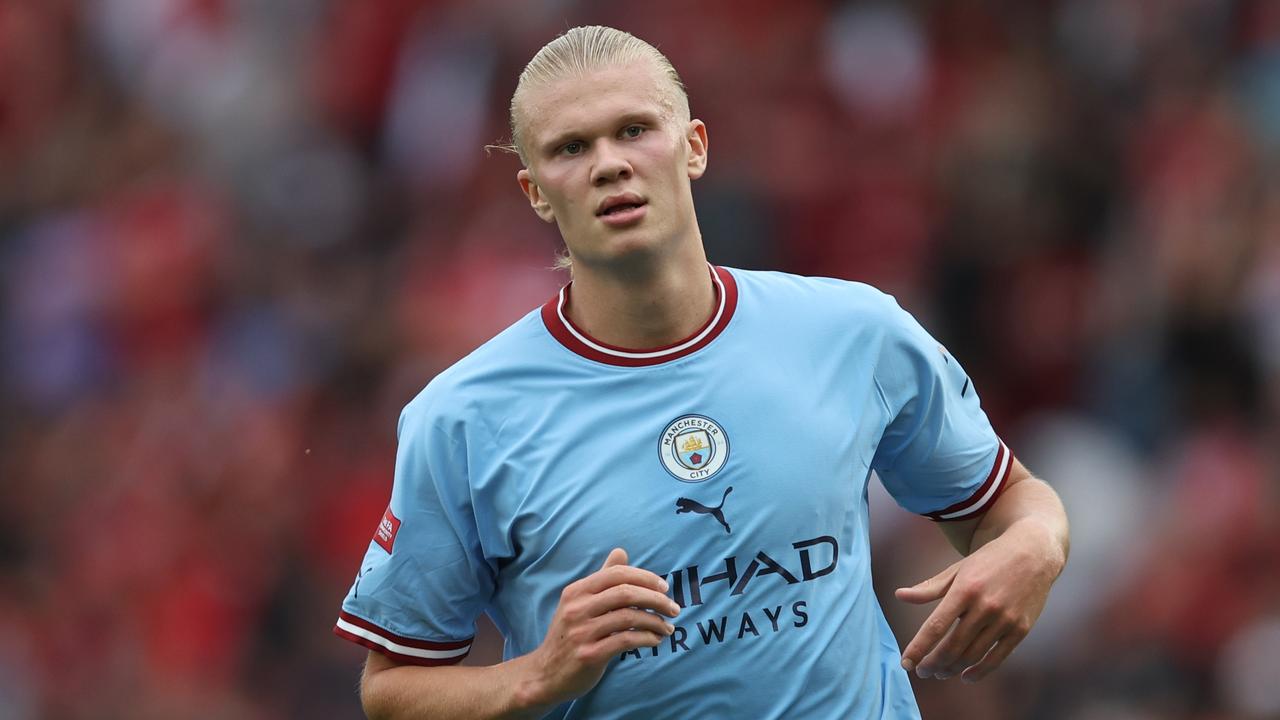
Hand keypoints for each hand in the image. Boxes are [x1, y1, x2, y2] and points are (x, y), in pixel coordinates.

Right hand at [518, 548, 679, 707]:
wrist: (546, 674)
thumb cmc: (569, 635)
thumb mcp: (579, 603)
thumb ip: (602, 579)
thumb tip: (621, 552)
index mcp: (576, 591)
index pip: (616, 574)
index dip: (645, 577)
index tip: (664, 587)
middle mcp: (577, 608)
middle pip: (626, 593)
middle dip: (656, 599)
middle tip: (674, 608)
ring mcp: (582, 632)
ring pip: (629, 617)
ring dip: (655, 621)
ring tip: (667, 627)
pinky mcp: (589, 655)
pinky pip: (626, 641)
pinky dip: (646, 638)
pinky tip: (655, 640)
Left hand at [895, 521, 1061, 682]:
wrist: (1033, 553)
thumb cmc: (989, 561)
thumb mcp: (957, 569)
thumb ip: (929, 587)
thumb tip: (899, 596)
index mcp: (964, 589)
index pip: (935, 626)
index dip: (919, 648)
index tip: (906, 663)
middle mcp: (985, 606)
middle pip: (953, 646)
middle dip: (933, 663)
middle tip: (922, 671)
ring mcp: (1005, 619)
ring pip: (973, 655)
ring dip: (953, 669)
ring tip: (940, 672)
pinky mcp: (1021, 629)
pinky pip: (997, 658)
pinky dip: (980, 671)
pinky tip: (965, 676)